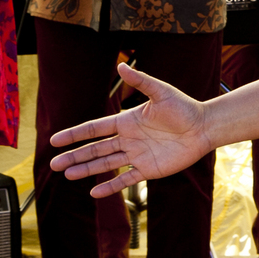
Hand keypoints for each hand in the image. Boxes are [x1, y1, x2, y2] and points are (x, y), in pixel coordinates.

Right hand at [47, 63, 215, 197]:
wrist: (204, 127)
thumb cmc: (184, 108)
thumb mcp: (161, 92)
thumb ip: (141, 81)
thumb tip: (121, 65)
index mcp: (127, 121)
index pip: (95, 128)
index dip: (75, 134)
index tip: (55, 140)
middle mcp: (128, 139)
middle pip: (95, 149)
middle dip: (74, 156)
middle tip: (54, 164)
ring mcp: (137, 155)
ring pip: (106, 164)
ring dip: (87, 170)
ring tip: (67, 175)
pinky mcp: (148, 169)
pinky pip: (126, 179)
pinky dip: (111, 186)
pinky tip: (94, 192)